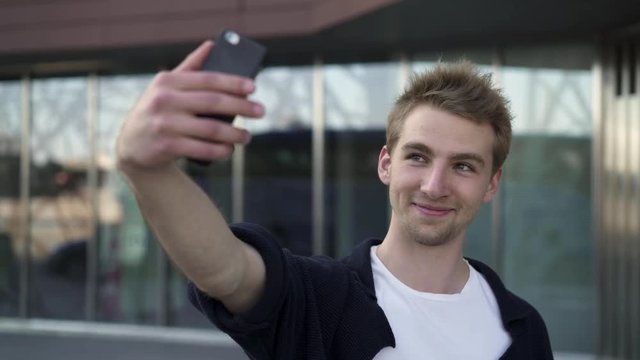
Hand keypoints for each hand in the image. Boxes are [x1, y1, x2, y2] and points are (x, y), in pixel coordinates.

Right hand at [116, 40, 264, 171]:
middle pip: (213, 103)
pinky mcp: (167, 147)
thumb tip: (212, 45)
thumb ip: (190, 67)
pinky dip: (220, 150)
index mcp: (168, 81)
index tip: (253, 87)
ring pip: (211, 129)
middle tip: (261, 111)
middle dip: (241, 107)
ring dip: (234, 134)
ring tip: (247, 136)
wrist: (131, 145)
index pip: (207, 79)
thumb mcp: (166, 86)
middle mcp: (165, 100)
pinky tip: (230, 149)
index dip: (233, 82)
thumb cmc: (157, 110)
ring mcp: (165, 124)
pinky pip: (202, 150)